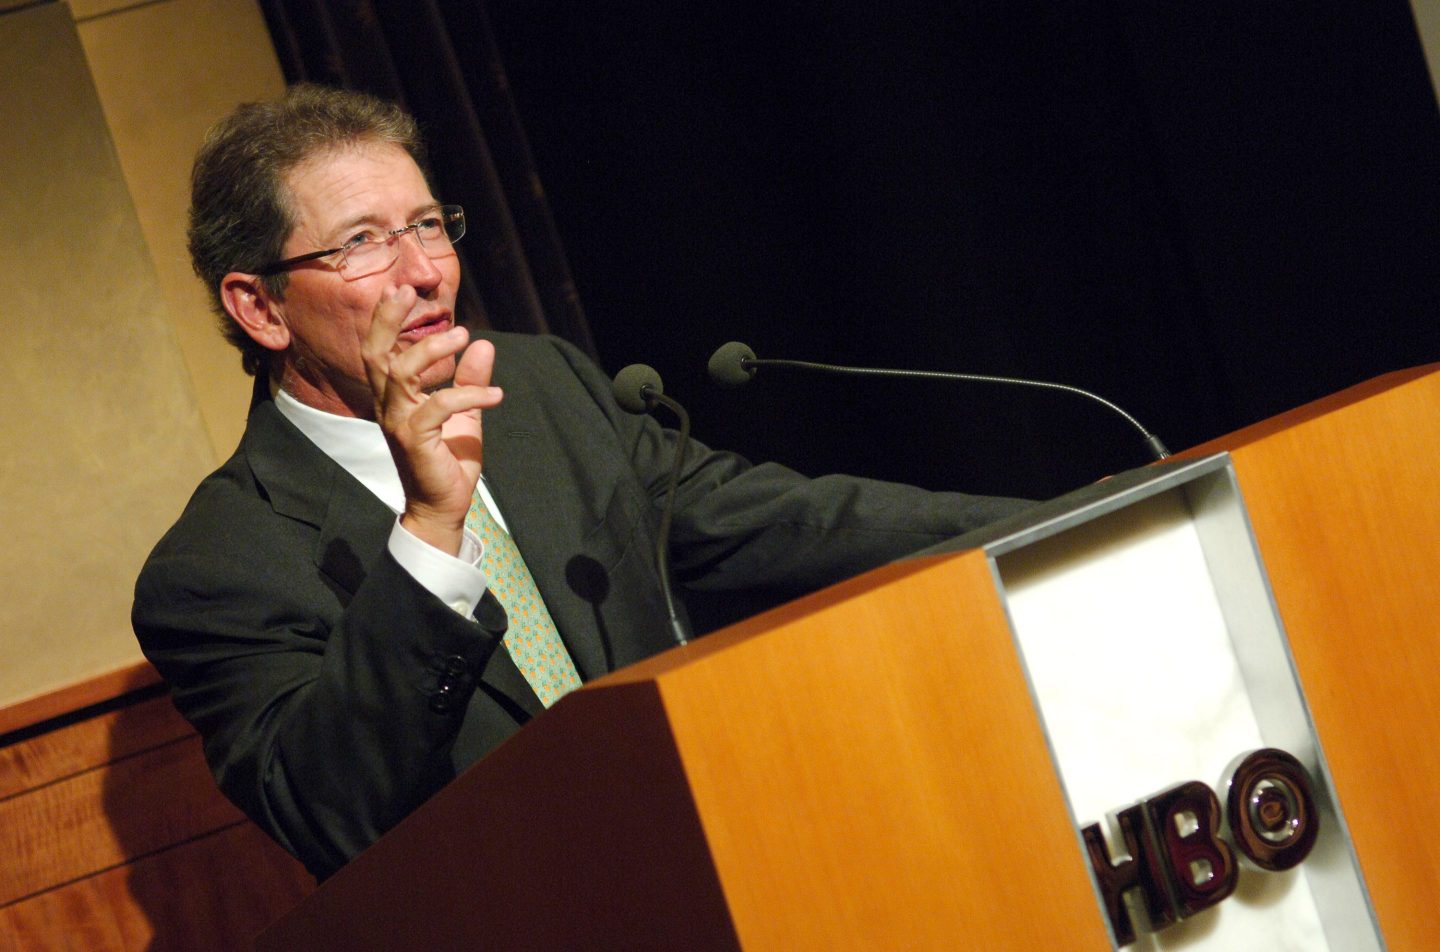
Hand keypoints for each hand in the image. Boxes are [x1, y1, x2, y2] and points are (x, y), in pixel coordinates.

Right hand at [362, 286, 503, 554]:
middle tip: (410, 291)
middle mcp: (389, 406)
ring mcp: (398, 423)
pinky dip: (468, 394)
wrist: (443, 506)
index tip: (401, 289)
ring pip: (401, 373)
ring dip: (432, 350)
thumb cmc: (447, 460)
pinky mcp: (415, 440)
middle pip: (376, 354)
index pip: (380, 352)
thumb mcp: (465, 413)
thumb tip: (483, 344)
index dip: (385, 320)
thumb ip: (469, 379)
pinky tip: (496, 395)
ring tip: (464, 336)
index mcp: (395, 398)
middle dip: (388, 320)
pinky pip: (437, 405)